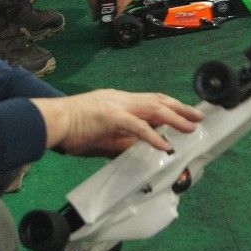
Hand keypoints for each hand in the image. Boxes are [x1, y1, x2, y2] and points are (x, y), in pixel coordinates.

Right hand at [32, 89, 201, 157]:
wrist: (52, 121)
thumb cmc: (72, 129)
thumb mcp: (103, 135)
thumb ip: (122, 141)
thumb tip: (141, 151)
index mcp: (119, 101)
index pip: (150, 100)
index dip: (170, 106)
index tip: (185, 113)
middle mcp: (121, 99)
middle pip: (158, 100)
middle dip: (180, 108)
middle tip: (198, 117)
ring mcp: (117, 106)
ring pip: (154, 109)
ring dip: (175, 119)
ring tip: (190, 128)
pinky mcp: (111, 117)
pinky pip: (138, 127)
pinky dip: (154, 136)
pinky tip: (165, 145)